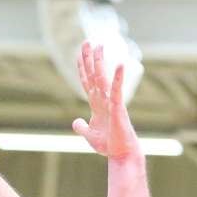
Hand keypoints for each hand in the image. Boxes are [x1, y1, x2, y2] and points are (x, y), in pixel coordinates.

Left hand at [71, 42, 138, 159]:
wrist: (121, 154)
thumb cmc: (109, 145)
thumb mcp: (89, 136)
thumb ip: (81, 127)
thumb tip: (75, 122)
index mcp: (97, 105)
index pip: (87, 82)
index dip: (82, 68)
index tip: (79, 54)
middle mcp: (104, 100)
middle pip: (94, 75)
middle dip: (90, 59)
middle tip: (87, 41)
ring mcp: (111, 102)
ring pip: (103, 79)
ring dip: (100, 62)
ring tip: (99, 45)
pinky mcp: (118, 107)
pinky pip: (117, 90)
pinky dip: (118, 78)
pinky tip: (119, 65)